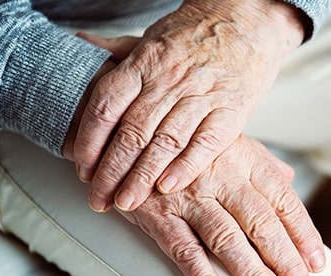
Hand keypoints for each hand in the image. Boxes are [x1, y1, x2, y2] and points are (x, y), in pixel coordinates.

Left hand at [72, 0, 306, 212]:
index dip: (90, 142)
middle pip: (132, 132)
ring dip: (142, 177)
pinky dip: (186, 167)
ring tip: (127, 202)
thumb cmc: (197, 33)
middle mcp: (169, 80)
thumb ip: (119, 49)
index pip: (106, 107)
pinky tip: (168, 187)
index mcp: (145, 62)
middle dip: (111, 172)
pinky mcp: (231, 109)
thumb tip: (83, 43)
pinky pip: (206, 142)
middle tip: (100, 199)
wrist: (247, 19)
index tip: (84, 169)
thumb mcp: (153, 36)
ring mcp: (201, 95)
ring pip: (165, 142)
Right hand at [118, 135, 325, 275]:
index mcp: (243, 159)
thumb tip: (289, 178)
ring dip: (253, 273)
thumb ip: (261, 162)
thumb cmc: (187, 145)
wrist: (134, 138)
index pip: (283, 199)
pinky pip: (184, 249)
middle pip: (261, 223)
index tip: (315, 260)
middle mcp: (221, 176)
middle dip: (285, 260)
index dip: (303, 233)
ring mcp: (189, 196)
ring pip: (227, 239)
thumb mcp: (229, 141)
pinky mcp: (160, 214)